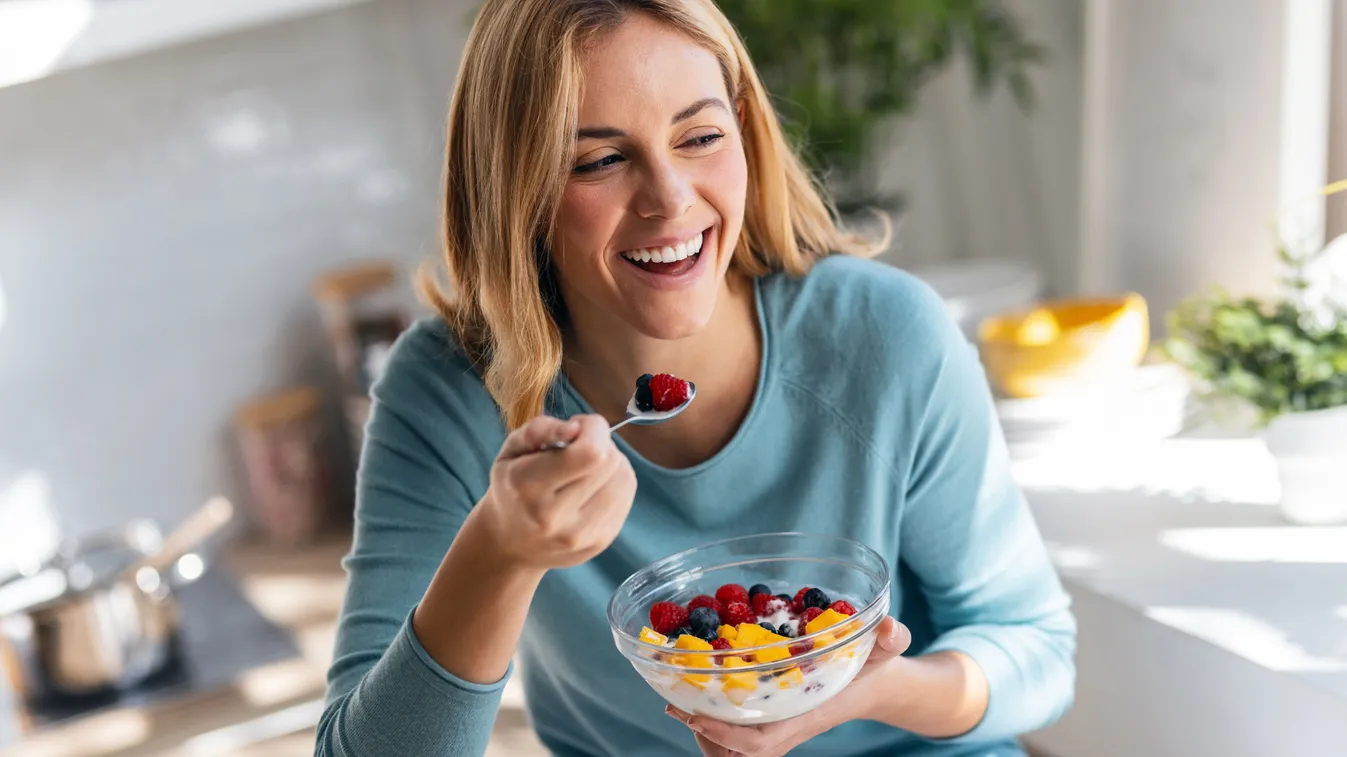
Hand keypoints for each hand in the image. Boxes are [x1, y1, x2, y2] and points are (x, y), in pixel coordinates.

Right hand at [475, 414, 636, 569]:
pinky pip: (626, 496)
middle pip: (610, 461)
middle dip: (601, 443)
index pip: (590, 452)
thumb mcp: (511, 451)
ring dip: (612, 463)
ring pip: (624, 477)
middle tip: (580, 448)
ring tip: (588, 467)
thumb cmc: (512, 487)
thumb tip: (575, 428)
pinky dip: (616, 481)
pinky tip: (596, 485)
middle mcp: (554, 516)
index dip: (593, 429)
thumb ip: (539, 430)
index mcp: (528, 487)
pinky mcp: (601, 542)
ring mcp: (581, 534)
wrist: (511, 545)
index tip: (577, 429)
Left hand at [666, 617, 911, 756]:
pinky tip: (699, 694)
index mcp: (805, 714)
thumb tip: (891, 627)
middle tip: (676, 703)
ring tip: (679, 700)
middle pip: (736, 752)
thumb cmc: (875, 668)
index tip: (694, 714)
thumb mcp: (884, 651)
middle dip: (705, 734)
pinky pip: (737, 732)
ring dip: (706, 729)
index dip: (724, 732)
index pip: (759, 740)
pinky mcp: (773, 719)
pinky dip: (715, 719)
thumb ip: (890, 640)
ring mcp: (779, 726)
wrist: (877, 686)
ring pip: (732, 748)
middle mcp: (787, 725)